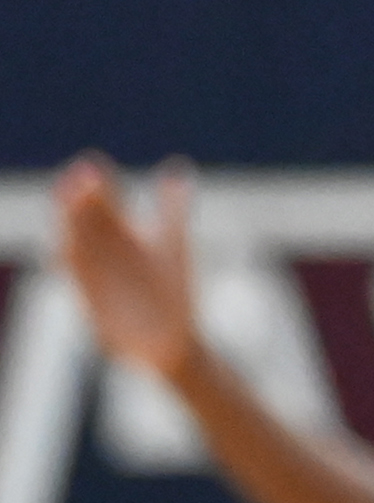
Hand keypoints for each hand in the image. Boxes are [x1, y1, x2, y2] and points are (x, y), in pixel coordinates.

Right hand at [54, 154, 202, 381]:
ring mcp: (96, 273)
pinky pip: (76, 276)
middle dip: (82, 201)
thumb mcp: (174, 243)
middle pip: (89, 219)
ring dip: (72, 225)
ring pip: (78, 242)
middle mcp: (106, 250)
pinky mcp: (90, 297)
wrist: (172, 338)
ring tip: (71, 206)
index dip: (95, 184)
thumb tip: (176, 166)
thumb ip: (172, 207)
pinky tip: (67, 245)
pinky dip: (71, 261)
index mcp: (126, 234)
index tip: (91, 165)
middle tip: (80, 179)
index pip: (104, 202)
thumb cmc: (174, 289)